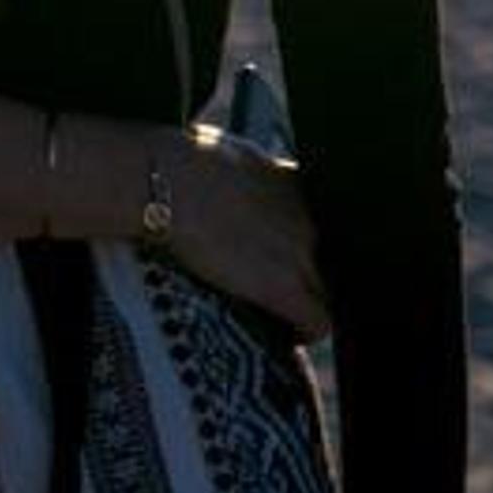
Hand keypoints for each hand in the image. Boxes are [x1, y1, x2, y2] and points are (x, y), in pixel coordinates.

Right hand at [164, 132, 329, 337]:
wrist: (168, 183)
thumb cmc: (184, 160)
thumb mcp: (233, 155)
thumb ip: (251, 175)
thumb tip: (241, 181)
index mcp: (295, 185)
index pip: (318, 223)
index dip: (303, 243)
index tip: (287, 254)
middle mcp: (306, 219)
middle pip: (324, 259)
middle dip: (306, 273)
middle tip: (282, 287)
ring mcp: (298, 254)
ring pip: (323, 291)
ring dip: (307, 302)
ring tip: (287, 316)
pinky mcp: (281, 287)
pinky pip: (317, 321)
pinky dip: (309, 331)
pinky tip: (296, 337)